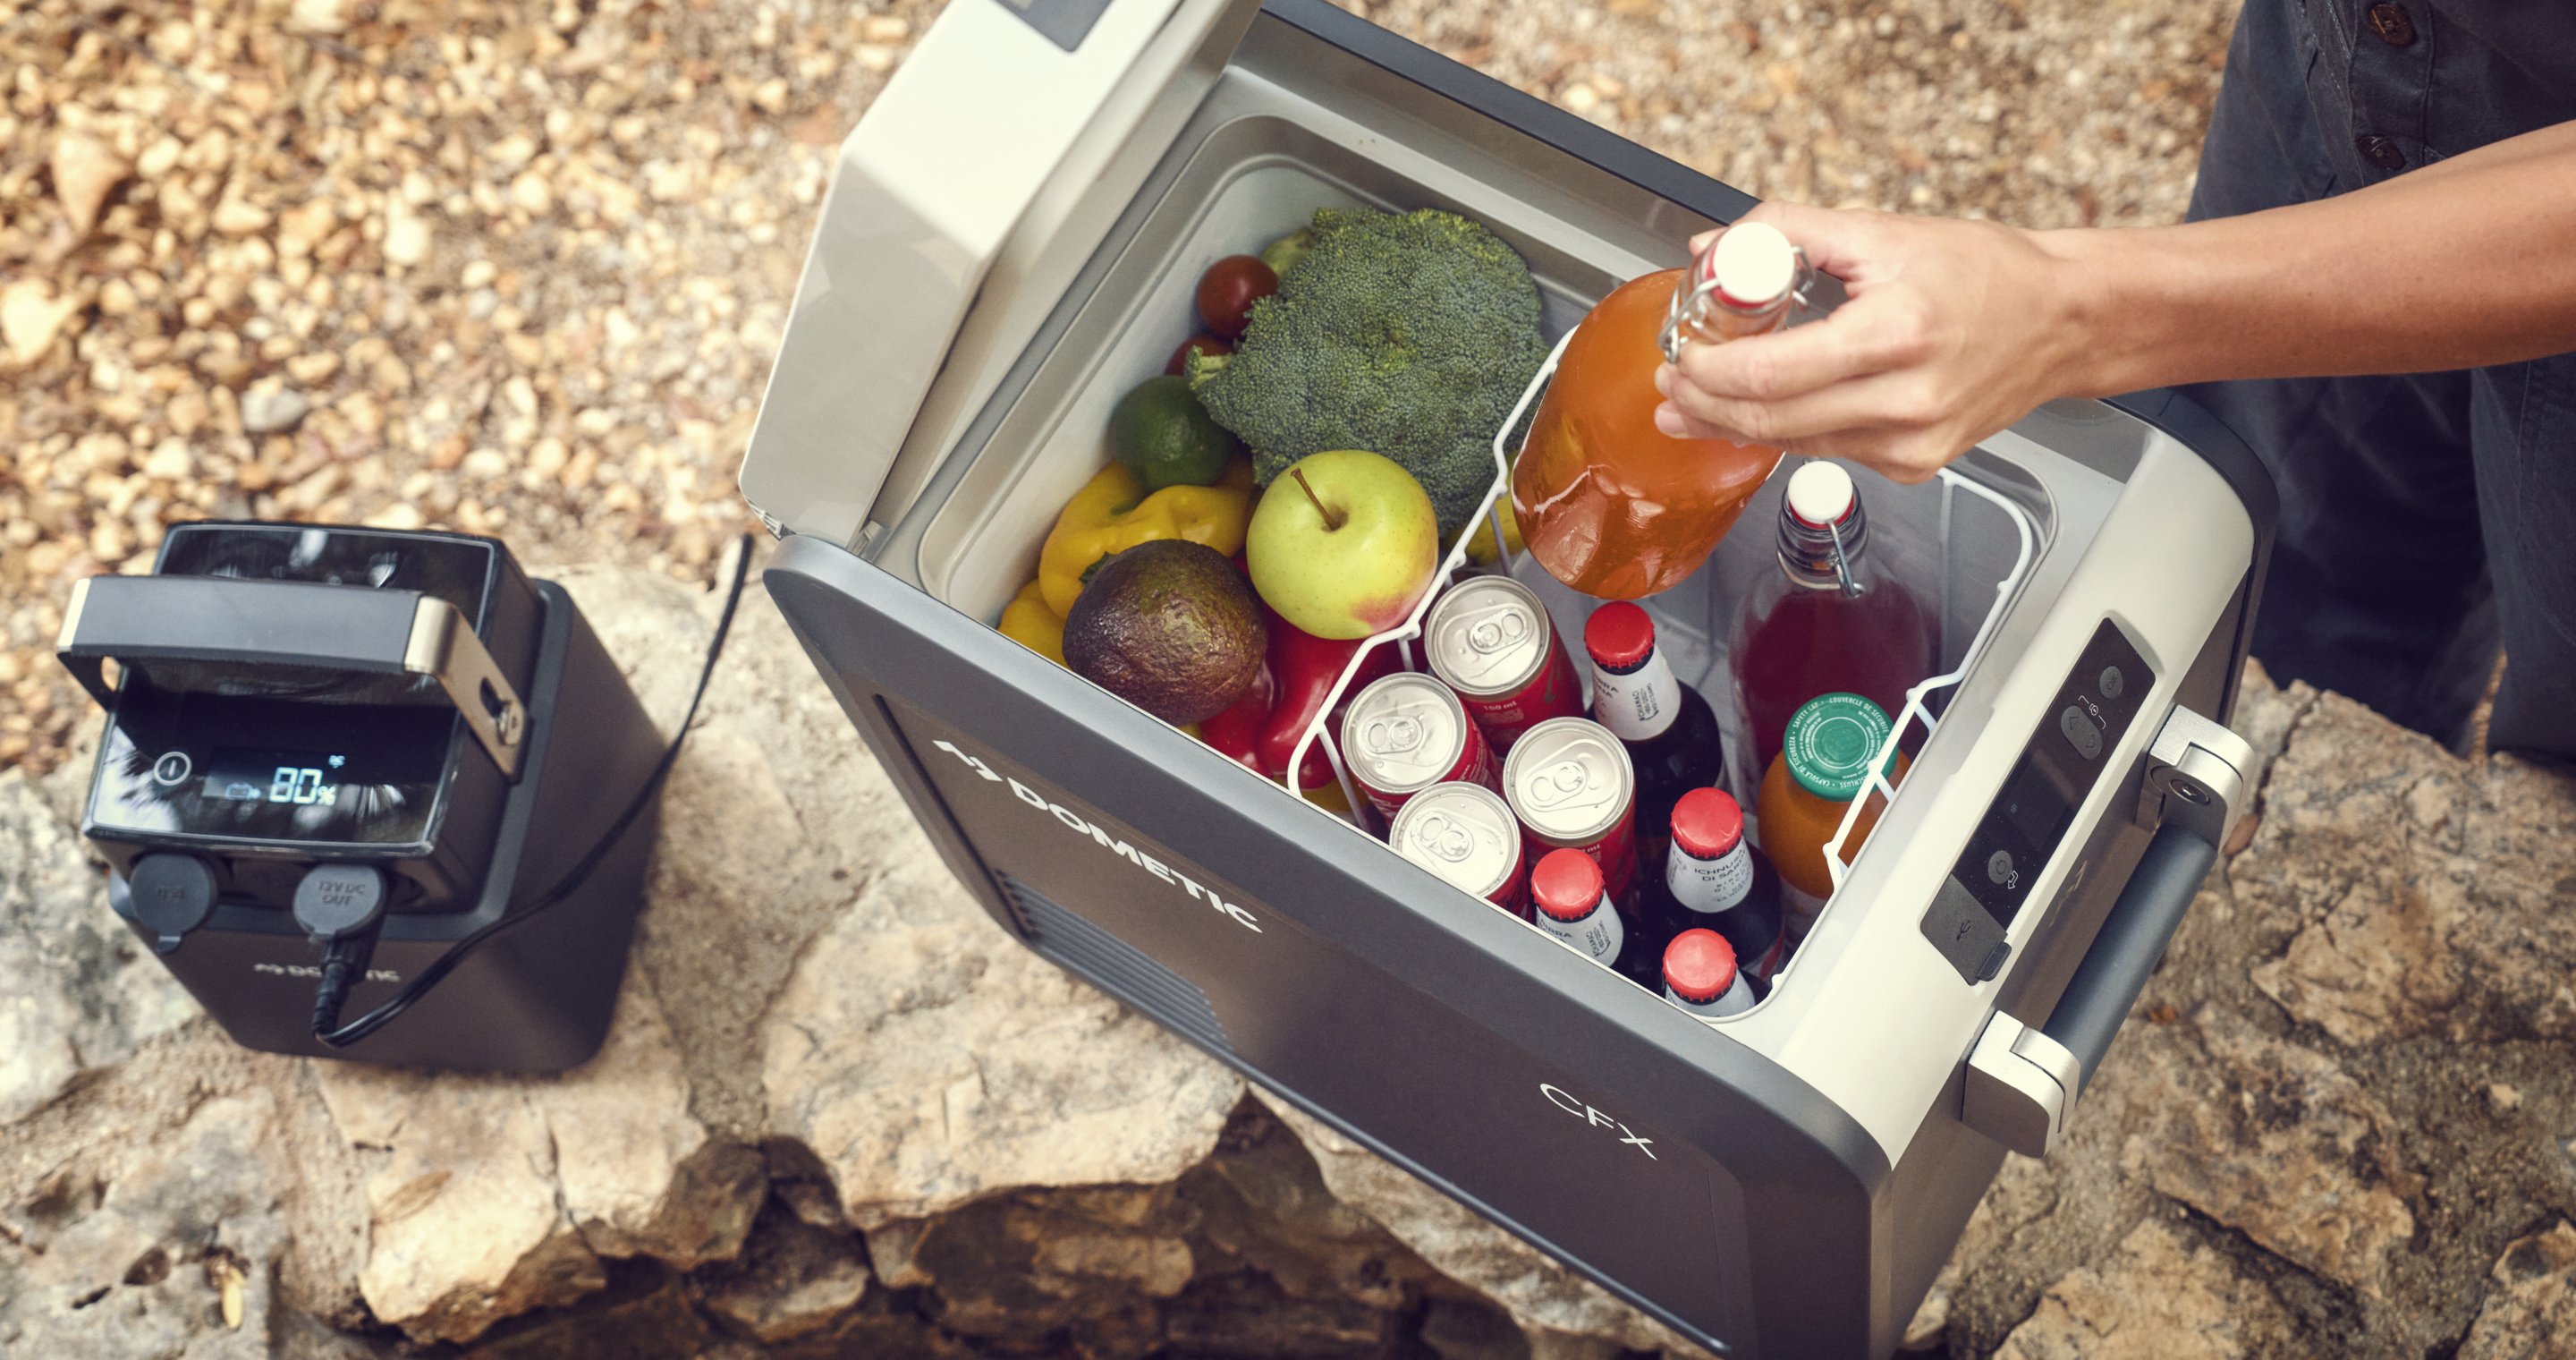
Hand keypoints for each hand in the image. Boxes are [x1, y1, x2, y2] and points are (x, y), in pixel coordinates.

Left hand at [1653, 200, 2087, 483]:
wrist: (2061, 321)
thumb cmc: (1986, 273)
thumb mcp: (1882, 232)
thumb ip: (1787, 233)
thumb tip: (1712, 247)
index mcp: (1897, 334)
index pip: (1774, 372)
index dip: (1711, 371)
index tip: (1681, 355)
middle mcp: (1907, 401)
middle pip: (1772, 419)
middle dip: (1706, 406)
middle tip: (1670, 388)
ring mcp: (1912, 443)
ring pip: (1795, 443)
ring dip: (1735, 423)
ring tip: (1694, 402)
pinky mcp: (1915, 465)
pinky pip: (1829, 451)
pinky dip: (1788, 429)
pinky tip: (1763, 410)